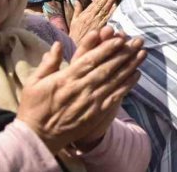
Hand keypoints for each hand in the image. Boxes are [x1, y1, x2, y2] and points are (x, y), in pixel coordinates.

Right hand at [16, 27, 145, 153]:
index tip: (119, 38)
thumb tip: (57, 44)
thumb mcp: (34, 83)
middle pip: (106, 67)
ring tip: (142, 53)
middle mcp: (80, 88)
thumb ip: (48, 63)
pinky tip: (137, 74)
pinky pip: (115, 97)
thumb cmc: (34, 107)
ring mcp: (90, 102)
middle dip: (124, 53)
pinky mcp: (95, 113)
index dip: (106, 48)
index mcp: (65, 78)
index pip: (90, 60)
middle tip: (137, 41)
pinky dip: (127, 85)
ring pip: (114, 80)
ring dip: (130, 66)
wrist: (37, 137)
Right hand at [68, 0, 116, 45]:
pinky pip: (106, 19)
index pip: (95, 3)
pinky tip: (115, 6)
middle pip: (100, 5)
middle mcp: (91, 17)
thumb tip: (76, 1)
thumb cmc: (75, 34)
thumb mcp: (73, 21)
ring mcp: (96, 22)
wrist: (76, 46)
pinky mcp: (100, 28)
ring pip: (104, 10)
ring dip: (110, 2)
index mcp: (85, 14)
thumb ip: (77, 10)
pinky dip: (111, 12)